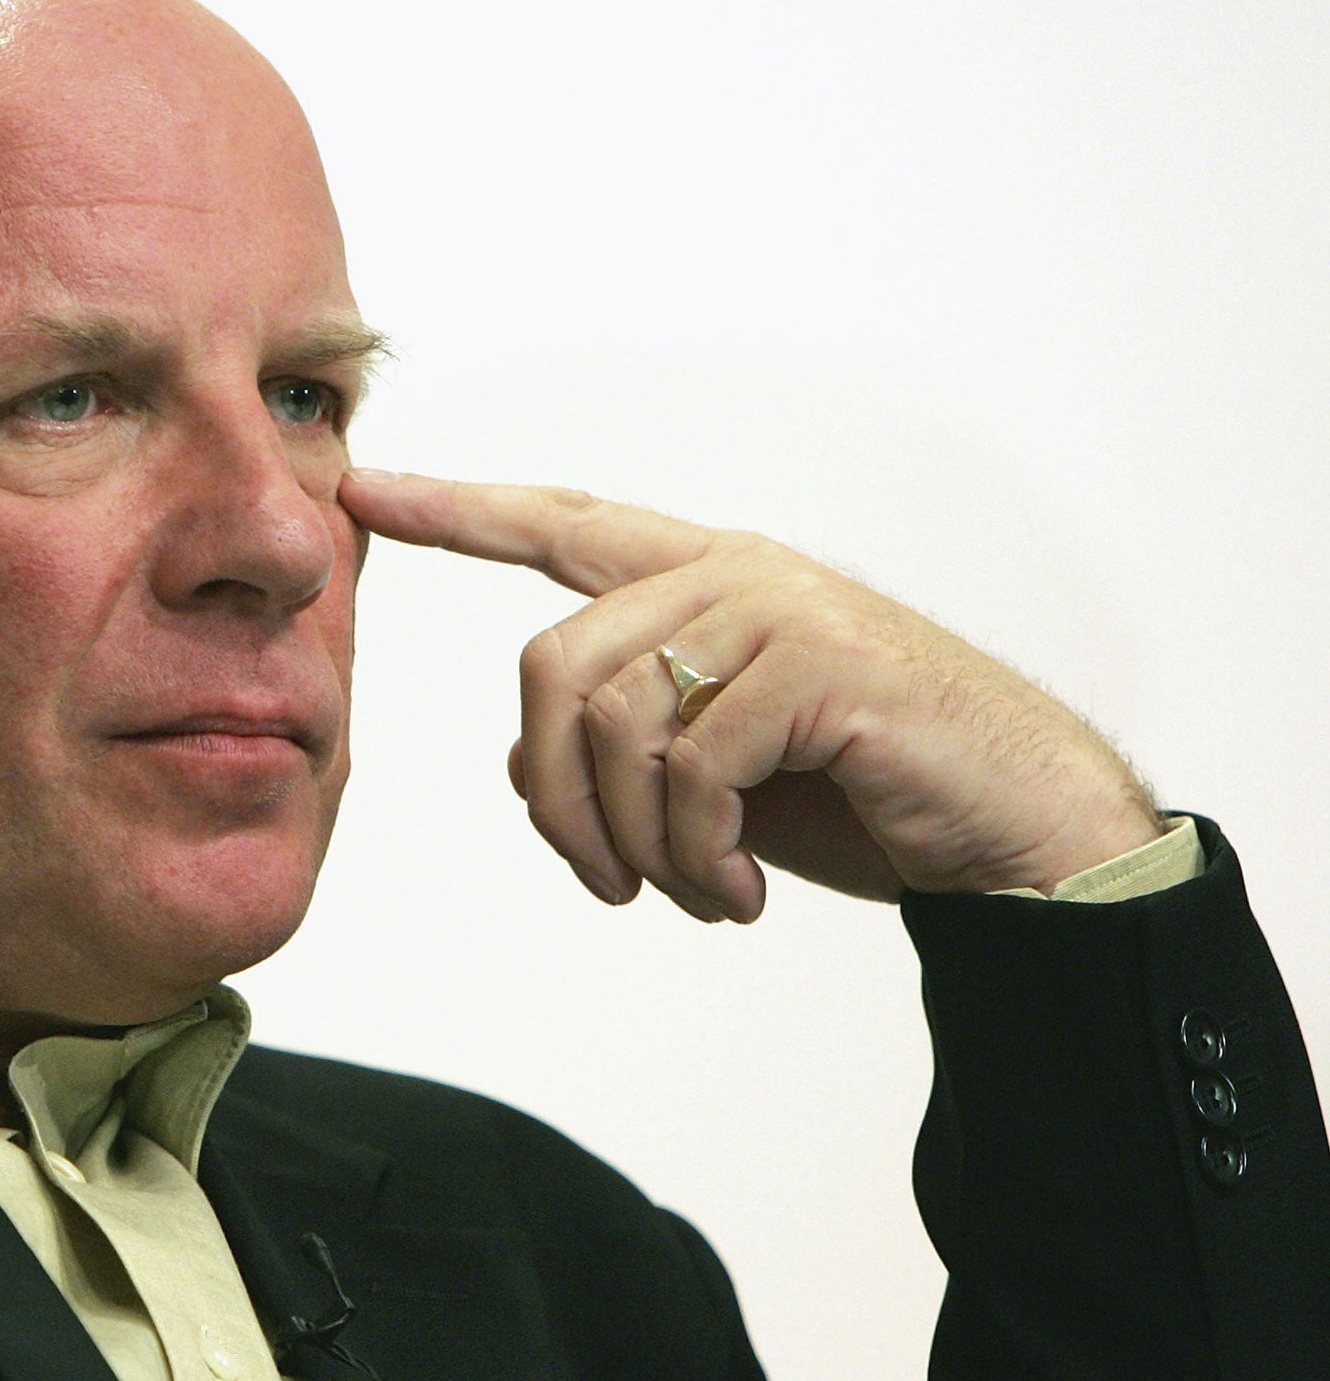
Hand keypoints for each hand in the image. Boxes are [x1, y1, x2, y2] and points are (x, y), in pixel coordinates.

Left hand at [338, 470, 1160, 921]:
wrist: (1013, 829)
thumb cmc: (862, 794)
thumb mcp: (714, 776)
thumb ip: (622, 746)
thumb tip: (520, 767)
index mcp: (702, 580)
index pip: (559, 524)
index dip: (459, 510)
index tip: (368, 486)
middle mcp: (731, 573)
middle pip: (551, 667)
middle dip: (556, 799)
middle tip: (610, 882)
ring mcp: (778, 608)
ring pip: (614, 722)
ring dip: (638, 843)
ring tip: (695, 891)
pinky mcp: (820, 664)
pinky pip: (692, 764)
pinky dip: (696, 851)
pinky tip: (737, 893)